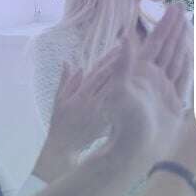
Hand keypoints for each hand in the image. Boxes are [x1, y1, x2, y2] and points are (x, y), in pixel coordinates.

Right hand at [34, 54, 125, 180]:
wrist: (64, 147)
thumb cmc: (60, 122)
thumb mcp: (58, 100)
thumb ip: (66, 82)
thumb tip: (69, 62)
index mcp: (80, 95)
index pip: (97, 73)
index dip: (108, 60)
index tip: (118, 48)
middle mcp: (92, 103)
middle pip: (110, 80)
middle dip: (121, 65)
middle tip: (133, 51)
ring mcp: (101, 113)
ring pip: (116, 92)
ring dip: (126, 78)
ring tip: (137, 65)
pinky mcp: (106, 123)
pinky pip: (118, 107)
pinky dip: (126, 97)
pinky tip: (135, 88)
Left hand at [95, 4, 192, 168]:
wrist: (134, 149)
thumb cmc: (124, 121)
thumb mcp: (119, 90)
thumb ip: (124, 63)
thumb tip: (125, 36)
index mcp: (140, 70)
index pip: (156, 41)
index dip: (166, 23)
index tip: (174, 6)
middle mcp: (152, 76)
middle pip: (166, 45)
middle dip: (174, 26)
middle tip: (181, 7)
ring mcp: (164, 87)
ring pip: (176, 58)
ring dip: (182, 41)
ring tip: (188, 24)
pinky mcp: (174, 100)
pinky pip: (184, 77)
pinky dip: (189, 63)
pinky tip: (193, 52)